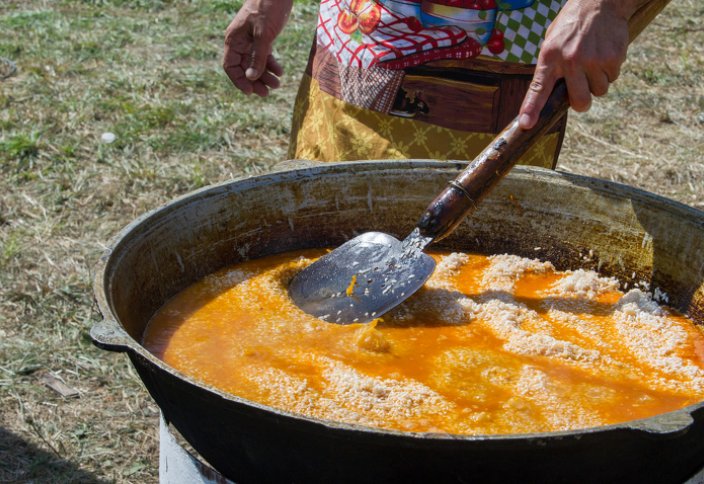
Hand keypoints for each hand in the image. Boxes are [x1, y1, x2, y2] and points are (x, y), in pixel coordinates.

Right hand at [223, 0, 292, 96]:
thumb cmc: (268, 8)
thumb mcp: (263, 35)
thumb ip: (258, 57)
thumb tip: (251, 78)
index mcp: (234, 40)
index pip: (230, 66)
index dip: (239, 81)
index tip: (250, 92)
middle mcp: (240, 42)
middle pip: (243, 68)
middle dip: (255, 81)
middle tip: (266, 93)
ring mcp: (251, 40)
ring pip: (255, 64)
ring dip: (265, 75)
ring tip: (277, 84)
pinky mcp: (262, 38)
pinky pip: (264, 56)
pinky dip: (271, 65)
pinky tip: (280, 72)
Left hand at [518, 0, 635, 129]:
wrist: (600, 2)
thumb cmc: (572, 26)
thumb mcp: (552, 42)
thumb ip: (551, 68)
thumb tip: (550, 98)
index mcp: (550, 56)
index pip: (538, 88)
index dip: (532, 108)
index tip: (526, 124)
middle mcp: (570, 60)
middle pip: (580, 101)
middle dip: (582, 102)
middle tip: (582, 93)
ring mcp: (593, 59)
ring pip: (599, 91)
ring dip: (597, 82)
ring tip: (593, 61)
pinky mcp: (613, 57)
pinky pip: (613, 78)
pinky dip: (609, 70)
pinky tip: (604, 53)